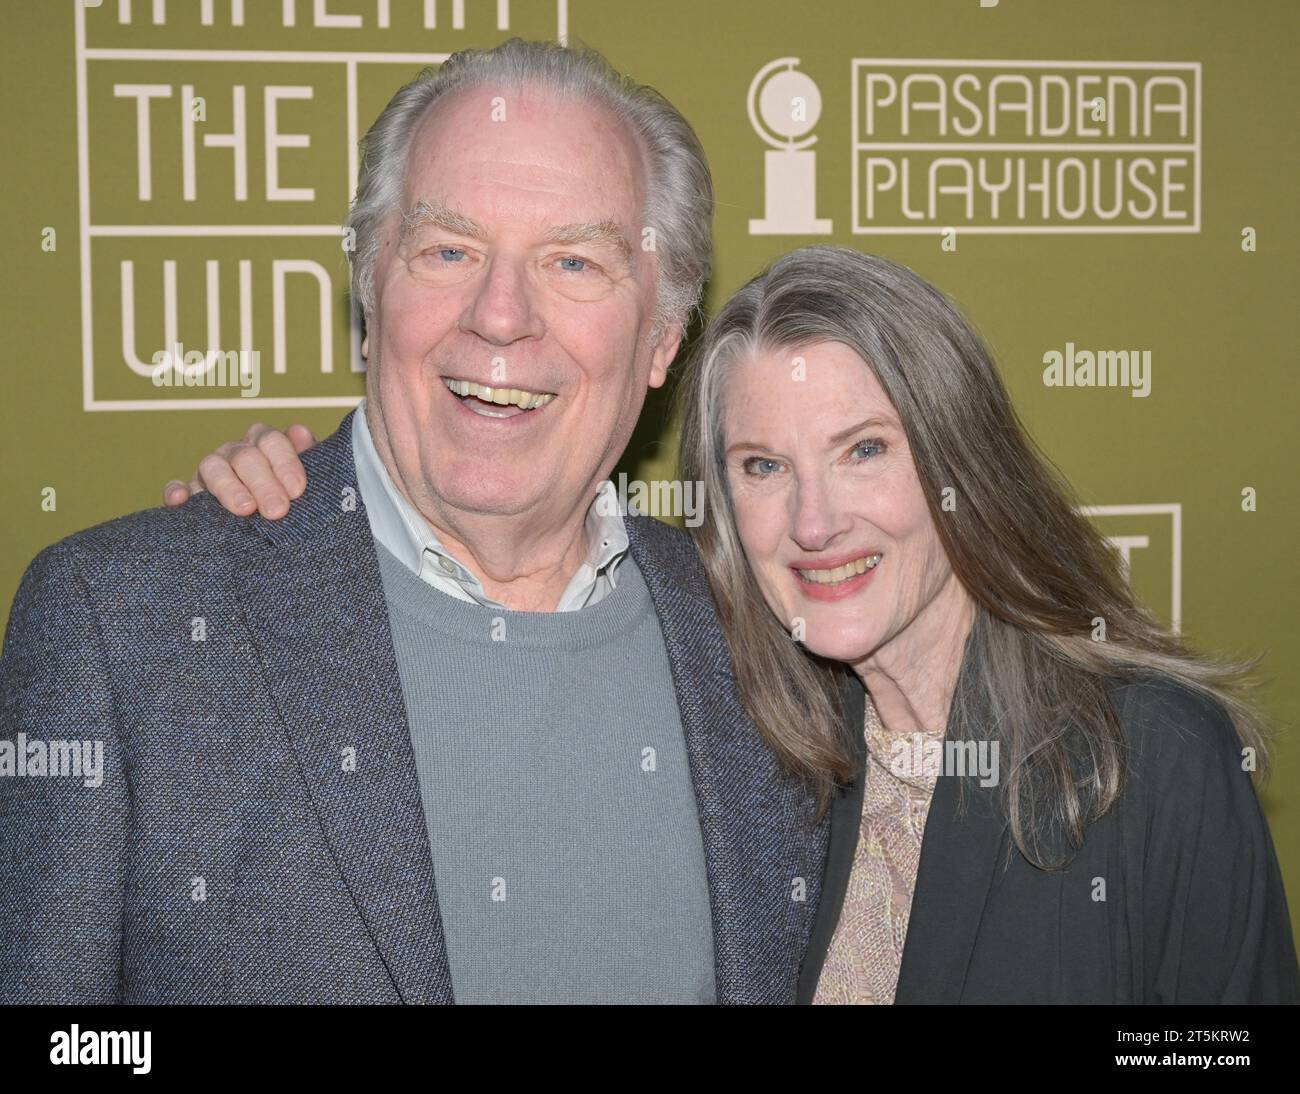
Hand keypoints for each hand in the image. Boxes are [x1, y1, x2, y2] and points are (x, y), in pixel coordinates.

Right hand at [163, 422, 316, 518]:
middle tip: (277, 510)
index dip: (285, 463)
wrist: (271, 525)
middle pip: (244, 456)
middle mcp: (236, 453)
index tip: (297, 490)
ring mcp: (211, 472)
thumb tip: (300, 432)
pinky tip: (183, 500)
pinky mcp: (190, 494)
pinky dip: (177, 491)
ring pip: (212, 467)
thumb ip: (308, 458)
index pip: (271, 441)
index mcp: (264, 444)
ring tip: (245, 509)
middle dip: (263, 483)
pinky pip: (177, 487)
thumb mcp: (305, 482)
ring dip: (229, 487)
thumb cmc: (292, 500)